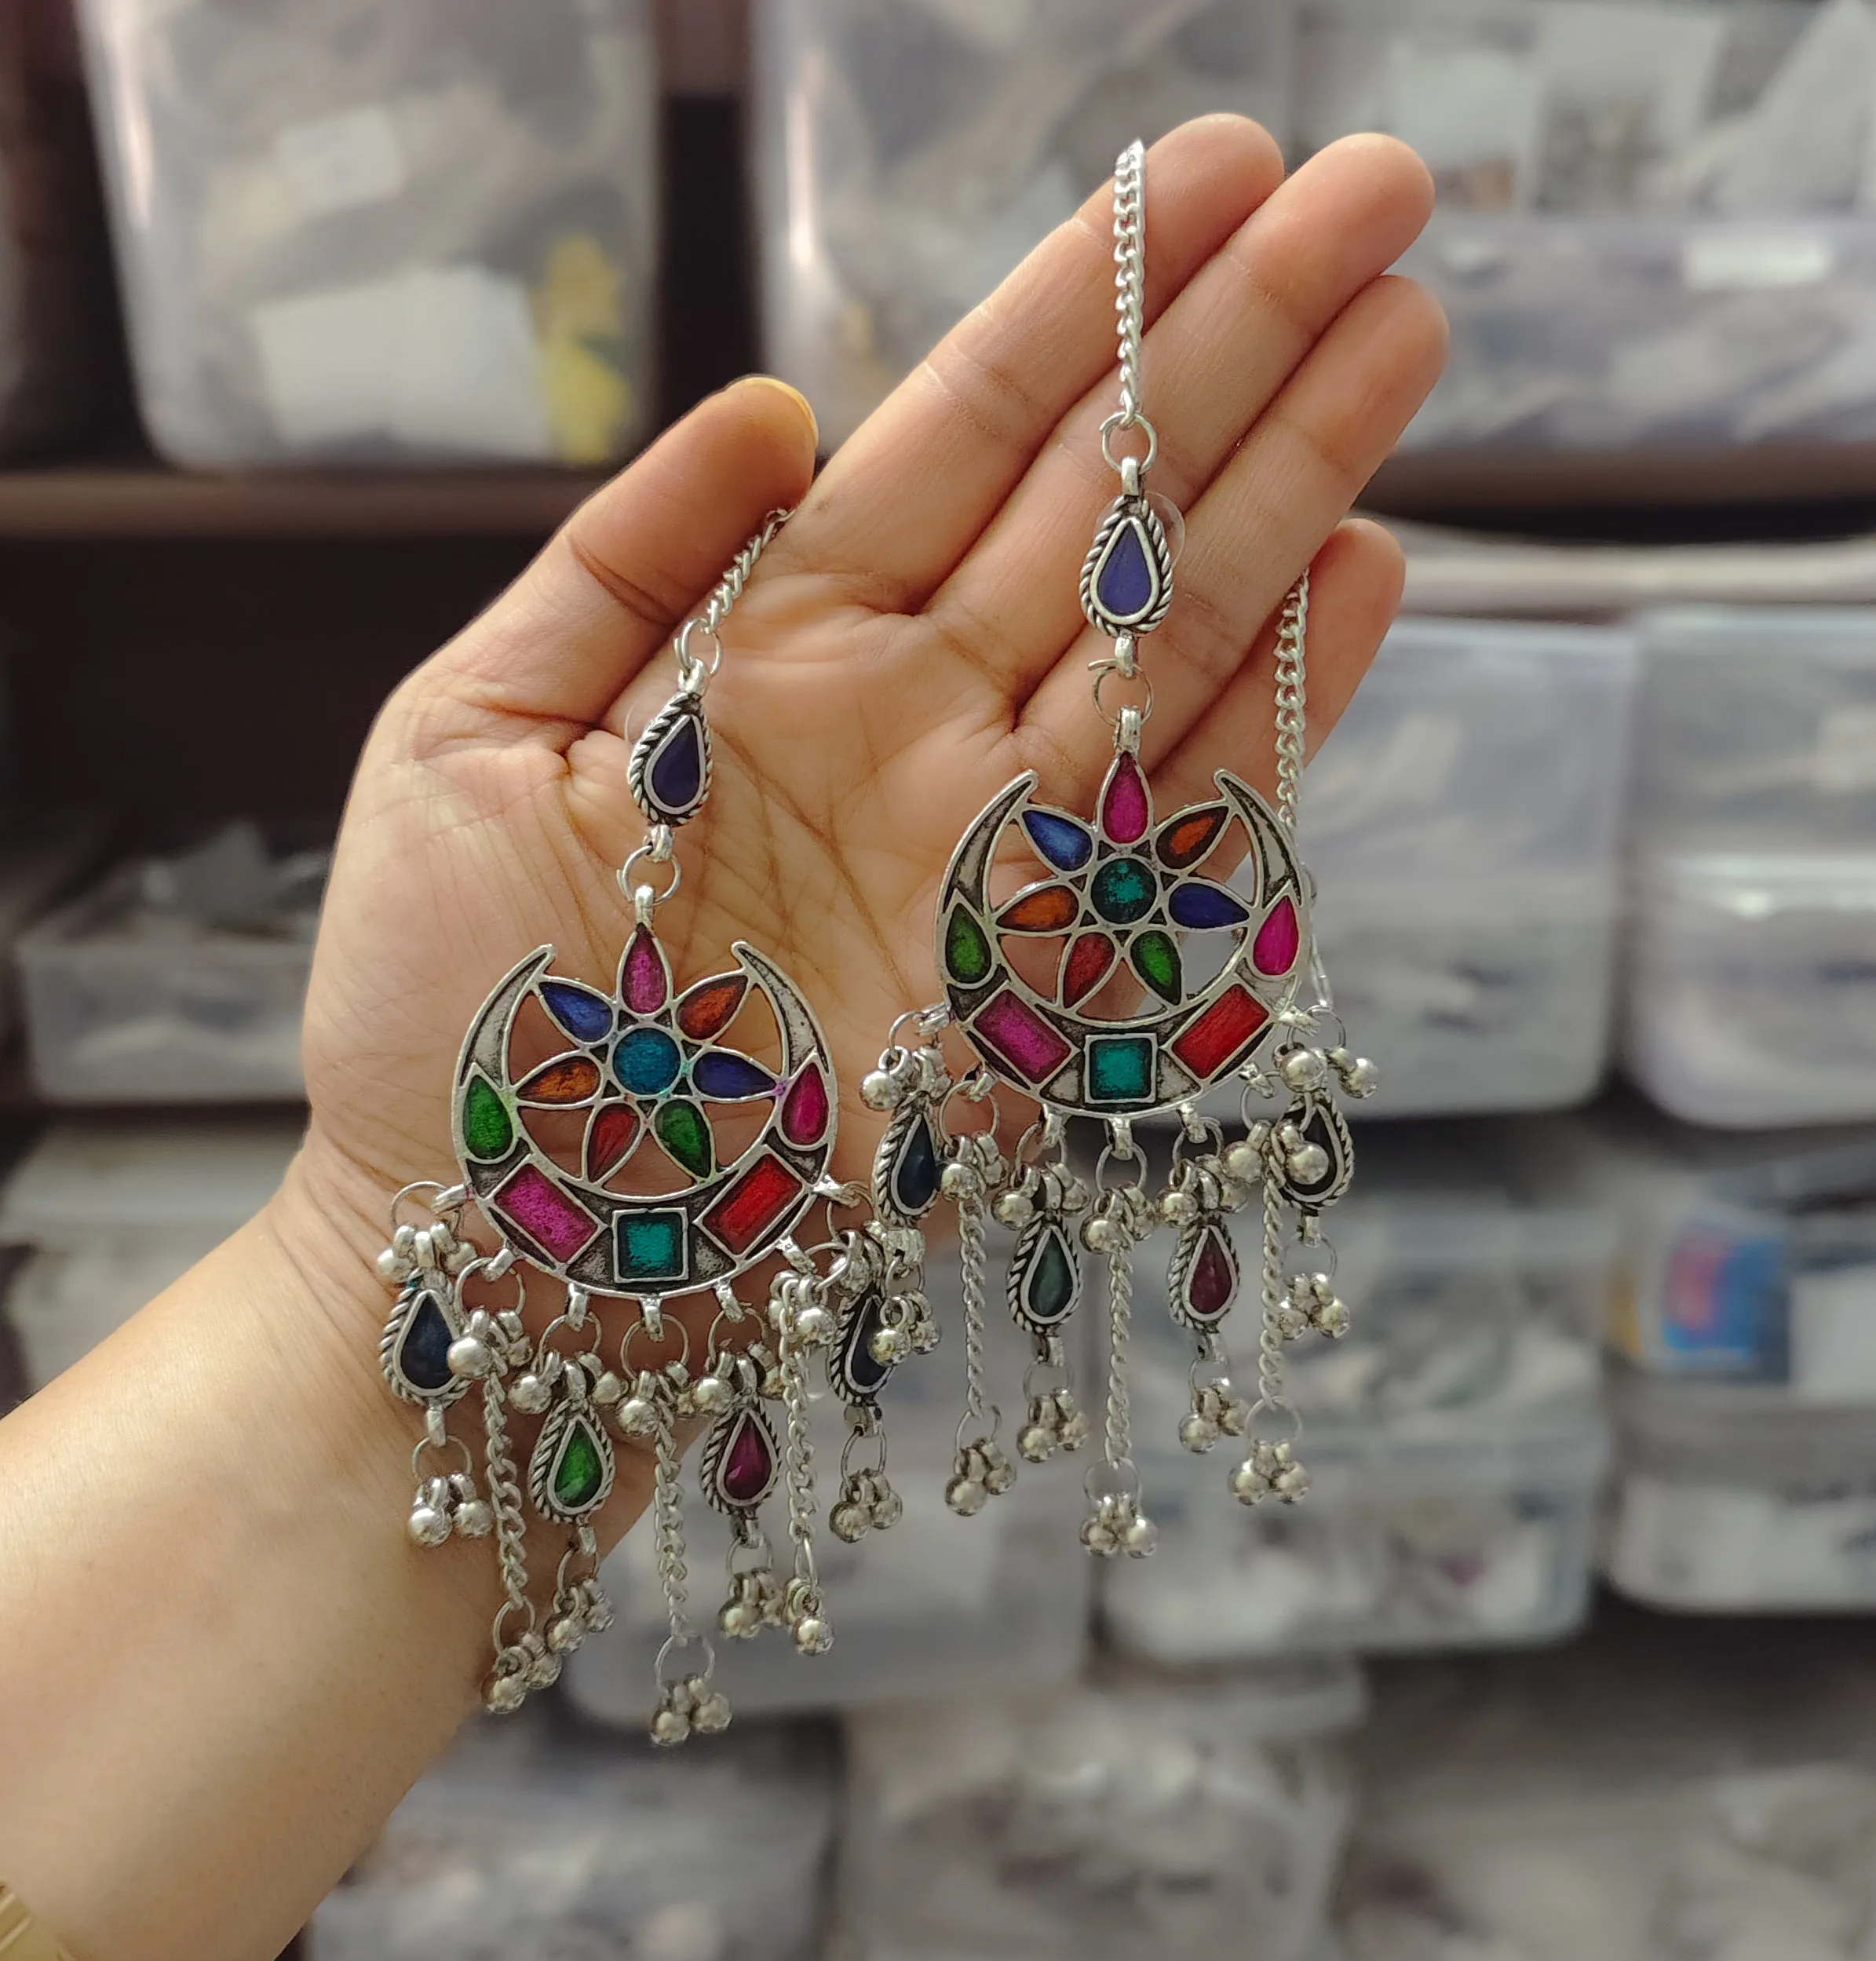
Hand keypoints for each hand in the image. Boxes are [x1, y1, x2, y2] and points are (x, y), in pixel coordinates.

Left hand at [293, 116, 1444, 1295]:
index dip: (1077, 304)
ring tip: (1406, 333)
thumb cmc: (444, 1006)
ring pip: (1166, 634)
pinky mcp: (1041, 980)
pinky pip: (1180, 824)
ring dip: (1294, 488)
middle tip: (1377, 194)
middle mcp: (907, 726)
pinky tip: (1370, 572)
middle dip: (1235, 350)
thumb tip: (773, 405)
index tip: (1200, 172)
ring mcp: (988, 849)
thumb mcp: (466, 731)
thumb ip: (616, 560)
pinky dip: (1280, 706)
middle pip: (1096, 507)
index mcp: (771, 648)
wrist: (496, 1245)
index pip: (954, 437)